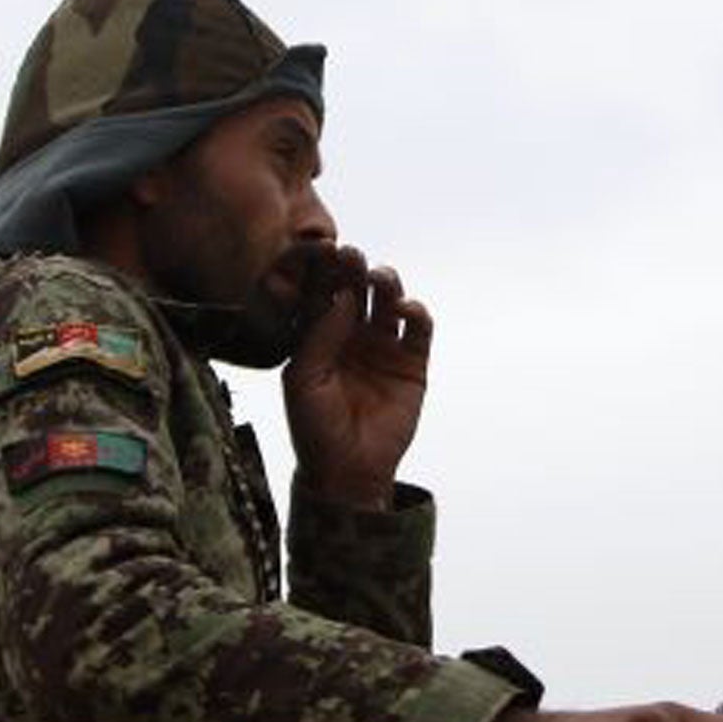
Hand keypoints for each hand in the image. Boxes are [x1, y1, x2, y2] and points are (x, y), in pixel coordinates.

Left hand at [284, 246, 432, 510]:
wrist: (348, 470)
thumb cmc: (315, 427)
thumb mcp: (303, 379)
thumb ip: (319, 336)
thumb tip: (342, 296)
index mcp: (319, 336)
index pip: (322, 294)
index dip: (323, 273)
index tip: (323, 252)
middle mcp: (352, 336)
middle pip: (357, 291)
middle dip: (354, 270)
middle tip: (351, 254)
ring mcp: (384, 347)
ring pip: (388, 302)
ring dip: (386, 283)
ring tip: (380, 277)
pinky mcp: (413, 363)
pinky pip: (418, 330)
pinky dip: (416, 313)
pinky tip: (405, 308)